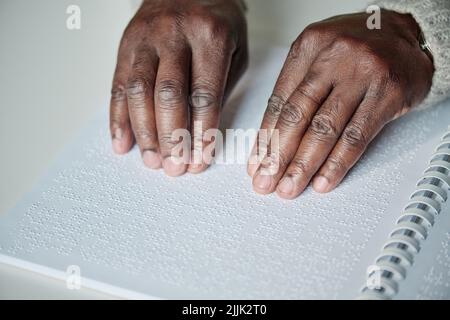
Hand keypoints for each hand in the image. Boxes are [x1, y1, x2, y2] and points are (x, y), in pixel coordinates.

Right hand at [110, 0, 247, 175]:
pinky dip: (118, 117)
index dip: (201, 132)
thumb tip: (201, 135)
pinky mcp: (126, 45)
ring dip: (143, 132)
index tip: (199, 160)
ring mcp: (145, 39)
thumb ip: (220, 88)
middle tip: (173, 167)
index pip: (204, 94)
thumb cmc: (216, 23)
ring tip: (151, 160)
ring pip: (138, 92)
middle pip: (168, 95)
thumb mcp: (235, 49)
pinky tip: (122, 141)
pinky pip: (117, 85)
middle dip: (171, 138)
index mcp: (209, 36)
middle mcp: (174, 35)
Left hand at [248, 10, 433, 198]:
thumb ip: (297, 89)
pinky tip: (323, 181)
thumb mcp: (320, 55)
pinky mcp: (387, 93)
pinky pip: (357, 136)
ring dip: (303, 165)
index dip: (266, 137)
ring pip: (324, 129)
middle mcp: (333, 57)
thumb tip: (272, 138)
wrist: (409, 35)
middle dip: (278, 155)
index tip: (256, 163)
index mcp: (309, 46)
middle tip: (265, 181)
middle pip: (297, 116)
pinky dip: (337, 163)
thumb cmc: (358, 49)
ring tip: (289, 187)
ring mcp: (362, 74)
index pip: (279, 100)